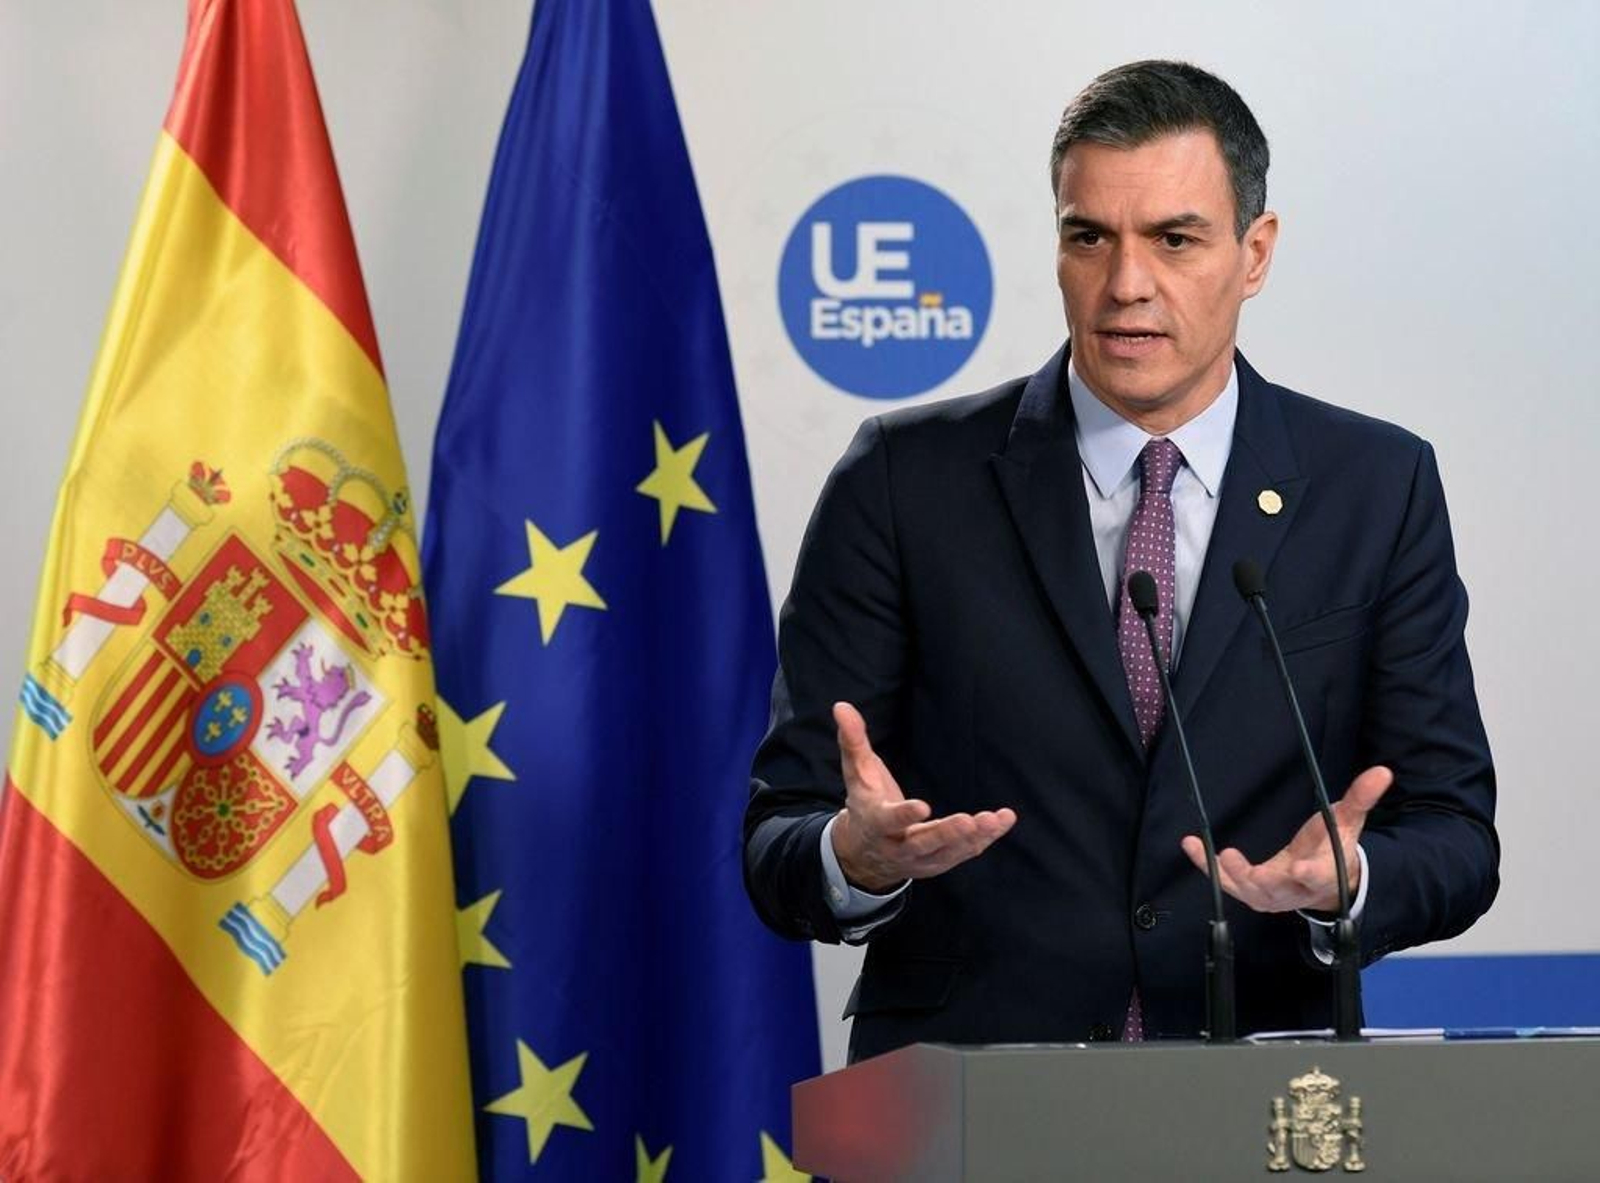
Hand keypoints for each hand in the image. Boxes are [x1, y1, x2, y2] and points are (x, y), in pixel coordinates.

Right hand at [829, 701, 1016, 892]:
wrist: (864, 854)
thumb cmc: (865, 803)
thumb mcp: (856, 774)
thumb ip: (852, 741)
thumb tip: (841, 705)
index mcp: (876, 824)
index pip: (889, 821)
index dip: (904, 816)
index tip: (923, 806)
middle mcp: (897, 847)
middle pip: (923, 843)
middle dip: (947, 834)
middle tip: (969, 822)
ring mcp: (920, 859)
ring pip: (948, 852)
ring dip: (974, 838)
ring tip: (996, 820)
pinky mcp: (939, 862)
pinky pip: (965, 853)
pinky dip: (985, 840)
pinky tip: (1002, 822)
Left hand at [1181, 765, 1392, 913]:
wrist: (1325, 883)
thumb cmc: (1334, 849)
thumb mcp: (1349, 823)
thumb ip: (1361, 799)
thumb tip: (1382, 772)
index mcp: (1323, 873)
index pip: (1317, 877)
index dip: (1309, 875)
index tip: (1300, 868)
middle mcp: (1295, 890)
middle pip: (1275, 890)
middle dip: (1257, 879)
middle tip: (1238, 862)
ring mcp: (1271, 893)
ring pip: (1248, 891)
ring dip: (1228, 875)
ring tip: (1211, 853)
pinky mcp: (1250, 889)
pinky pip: (1226, 881)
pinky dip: (1207, 866)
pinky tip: (1190, 845)